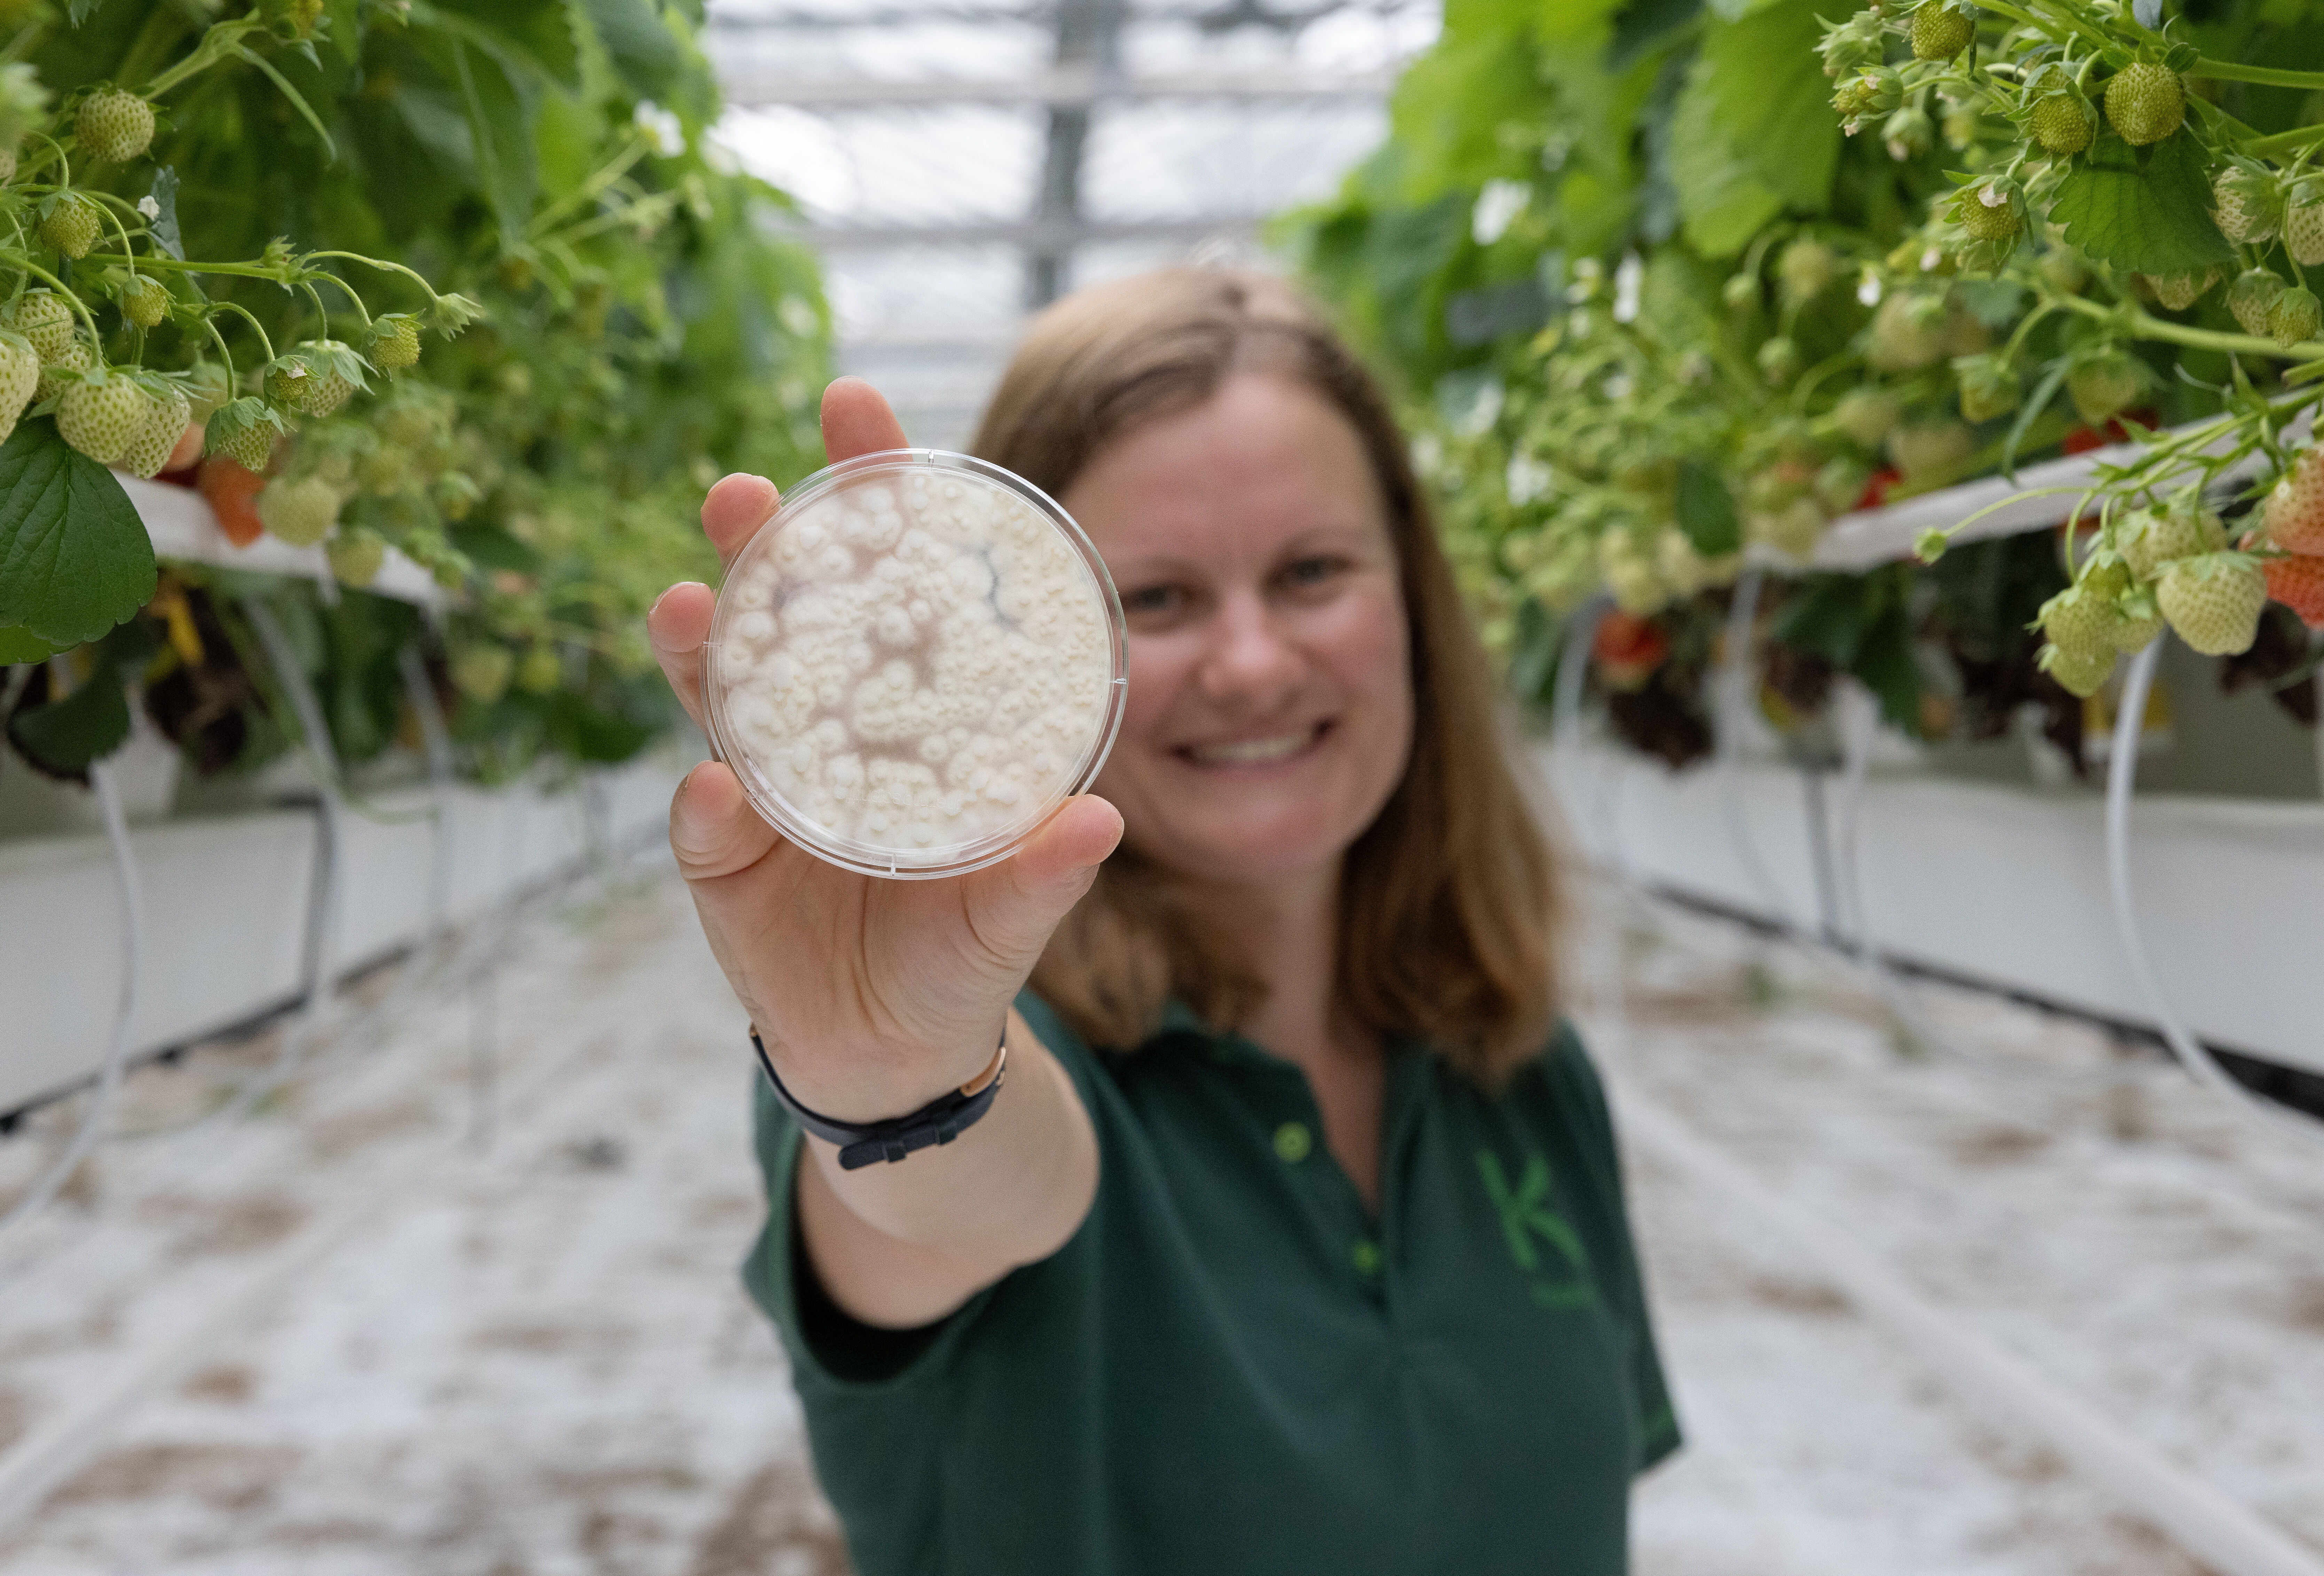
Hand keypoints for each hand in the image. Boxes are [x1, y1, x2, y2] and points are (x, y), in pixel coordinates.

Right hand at [646, 378, 1124, 1120]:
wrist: (897, 1043)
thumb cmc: (961, 944)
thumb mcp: (1015, 907)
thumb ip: (1048, 868)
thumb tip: (1101, 820)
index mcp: (898, 701)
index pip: (882, 574)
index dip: (867, 489)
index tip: (852, 402)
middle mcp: (820, 720)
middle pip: (783, 609)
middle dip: (762, 545)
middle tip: (746, 491)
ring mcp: (759, 783)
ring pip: (718, 695)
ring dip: (702, 647)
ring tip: (689, 604)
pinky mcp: (720, 859)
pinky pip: (704, 826)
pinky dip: (704, 808)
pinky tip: (713, 792)